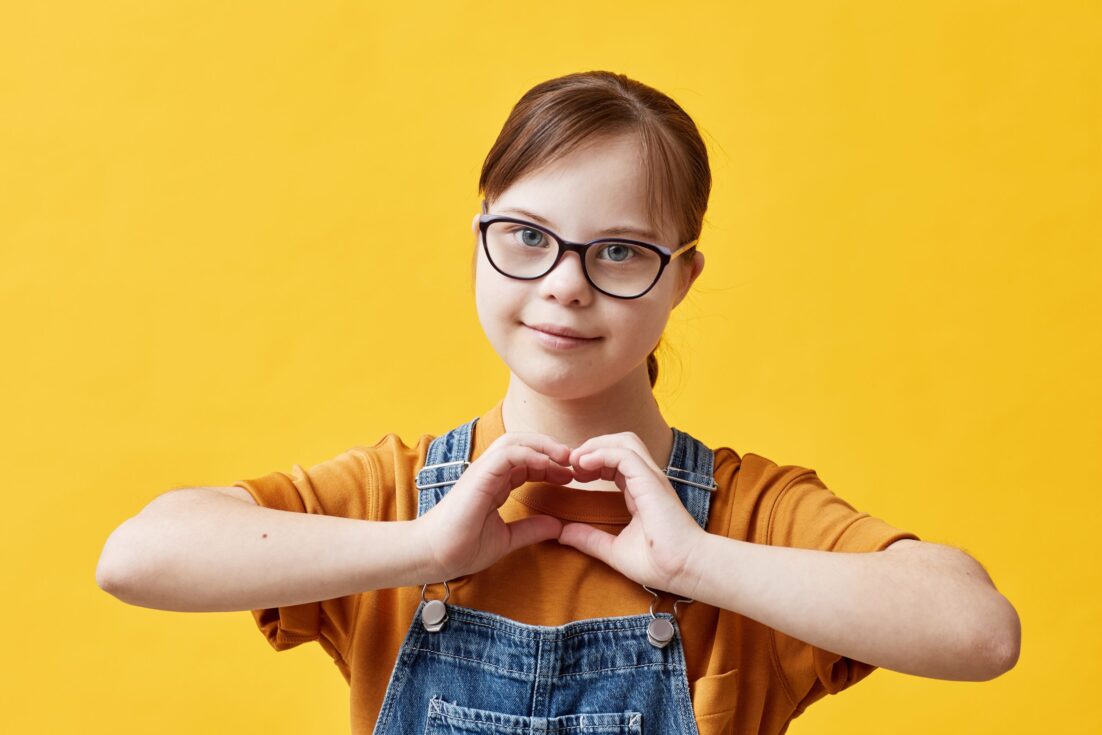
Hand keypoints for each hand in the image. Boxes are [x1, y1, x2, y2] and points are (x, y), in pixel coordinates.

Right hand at [414, 433, 573, 582]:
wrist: (435, 556)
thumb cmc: (462, 548)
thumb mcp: (506, 538)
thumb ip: (531, 529)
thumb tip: (558, 526)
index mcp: (495, 484)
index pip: (527, 462)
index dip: (550, 465)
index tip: (571, 477)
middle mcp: (489, 472)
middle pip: (523, 444)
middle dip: (551, 449)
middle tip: (574, 462)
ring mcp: (483, 471)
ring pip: (515, 441)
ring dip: (543, 445)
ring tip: (565, 457)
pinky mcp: (479, 475)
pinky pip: (507, 454)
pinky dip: (529, 454)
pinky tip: (547, 464)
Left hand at [557, 432, 707, 597]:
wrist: (685, 570)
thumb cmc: (659, 562)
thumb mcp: (614, 550)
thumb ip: (589, 539)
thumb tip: (562, 534)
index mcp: (641, 490)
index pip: (616, 460)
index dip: (592, 461)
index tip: (573, 476)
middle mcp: (647, 479)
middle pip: (620, 442)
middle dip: (592, 447)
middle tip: (570, 465)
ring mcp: (651, 478)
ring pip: (624, 441)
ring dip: (596, 446)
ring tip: (576, 462)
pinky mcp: (651, 482)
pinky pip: (625, 455)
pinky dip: (602, 454)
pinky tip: (584, 465)